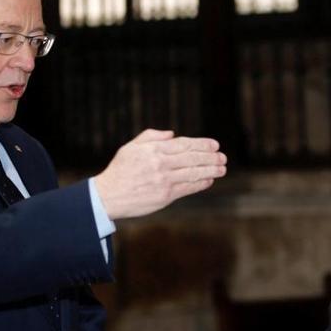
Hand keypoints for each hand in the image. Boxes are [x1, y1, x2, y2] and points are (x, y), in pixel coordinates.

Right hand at [93, 129, 227, 218]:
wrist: (108, 196)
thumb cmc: (120, 171)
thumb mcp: (131, 147)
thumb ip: (151, 137)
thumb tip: (172, 134)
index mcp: (153, 150)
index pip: (184, 144)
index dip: (202, 144)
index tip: (214, 145)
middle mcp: (160, 163)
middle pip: (192, 158)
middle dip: (210, 157)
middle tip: (222, 157)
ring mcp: (164, 180)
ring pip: (194, 173)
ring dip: (210, 170)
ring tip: (222, 168)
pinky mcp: (165, 196)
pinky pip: (188, 188)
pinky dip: (201, 183)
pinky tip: (209, 180)